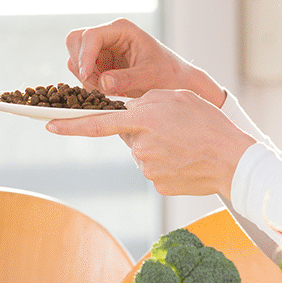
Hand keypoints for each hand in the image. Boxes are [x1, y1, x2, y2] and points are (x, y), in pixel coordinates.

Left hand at [46, 89, 255, 197]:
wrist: (233, 160)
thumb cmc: (208, 124)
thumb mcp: (177, 97)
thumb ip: (146, 101)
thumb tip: (128, 114)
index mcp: (144, 119)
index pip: (98, 123)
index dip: (71, 124)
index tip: (48, 124)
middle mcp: (141, 146)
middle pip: (129, 136)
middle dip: (143, 130)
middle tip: (172, 128)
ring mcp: (148, 168)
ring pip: (142, 153)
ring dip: (157, 146)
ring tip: (184, 144)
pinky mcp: (158, 185)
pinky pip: (155, 170)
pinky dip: (167, 163)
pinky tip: (185, 160)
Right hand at [65, 19, 224, 106]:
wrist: (176, 82)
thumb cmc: (169, 74)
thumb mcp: (151, 76)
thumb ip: (127, 79)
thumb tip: (103, 82)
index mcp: (122, 30)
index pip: (91, 36)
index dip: (85, 55)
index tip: (86, 76)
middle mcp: (109, 36)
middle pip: (76, 41)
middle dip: (81, 64)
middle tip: (97, 86)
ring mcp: (102, 50)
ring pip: (75, 58)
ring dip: (85, 77)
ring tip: (108, 91)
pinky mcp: (100, 64)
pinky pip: (82, 72)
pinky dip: (88, 84)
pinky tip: (107, 92)